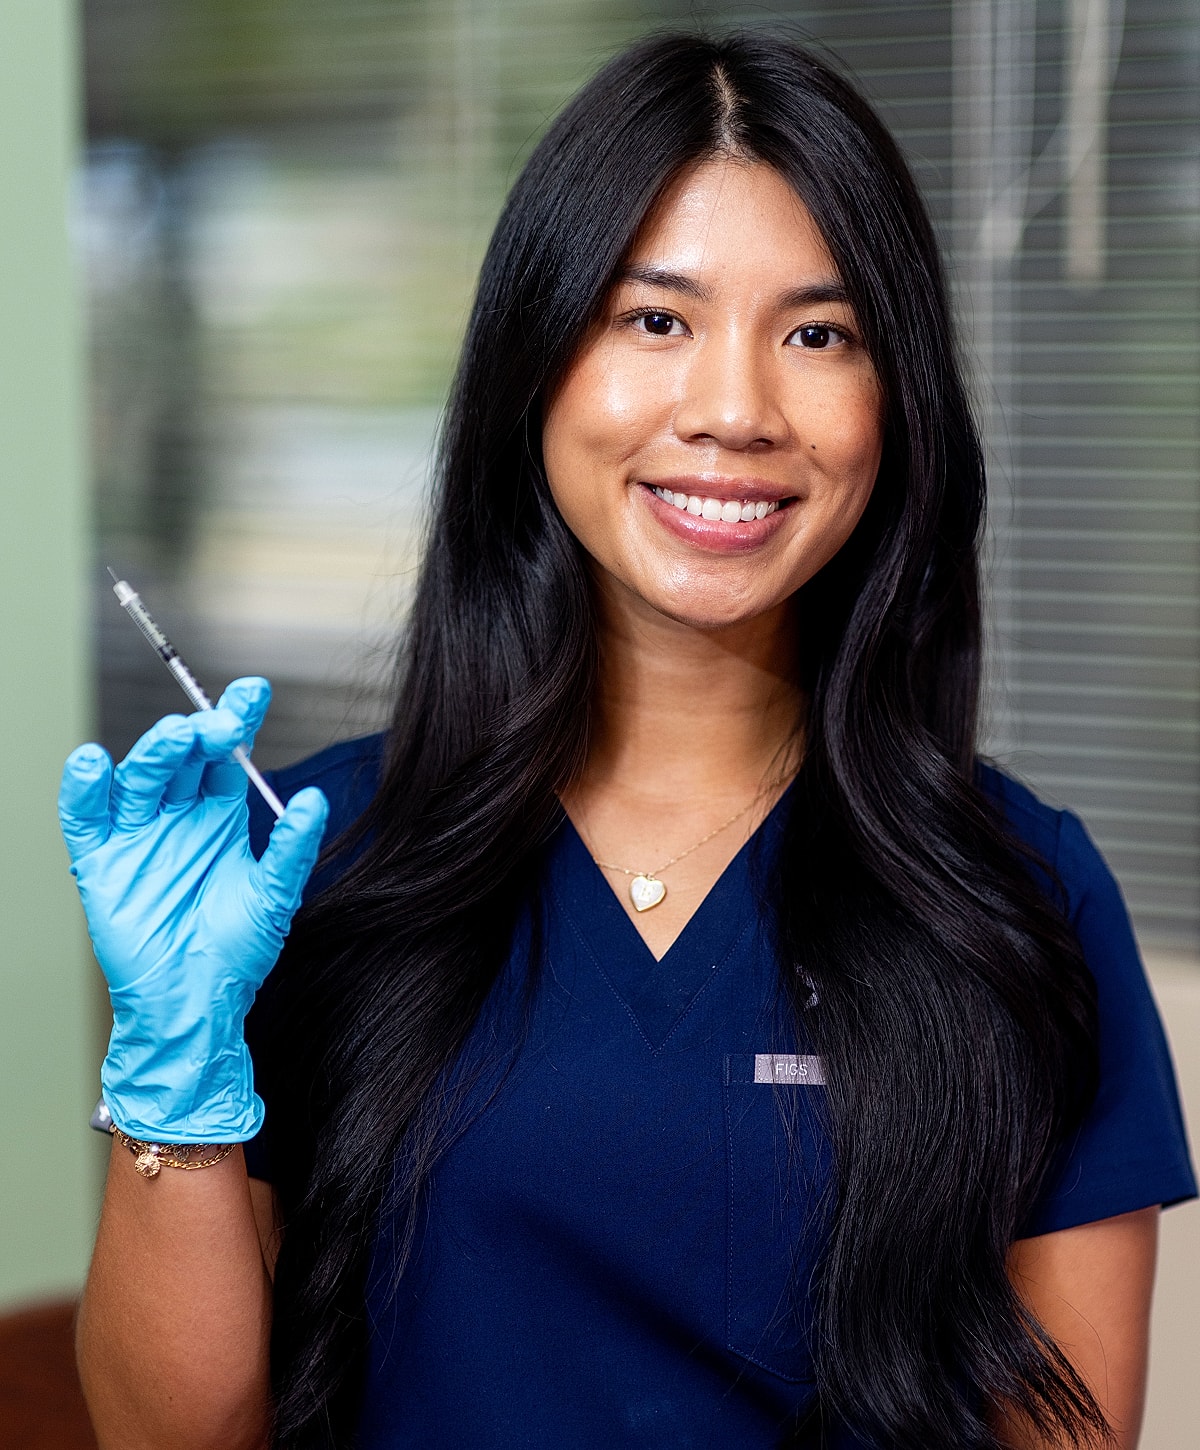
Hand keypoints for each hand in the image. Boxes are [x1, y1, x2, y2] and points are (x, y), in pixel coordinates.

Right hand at [58, 677, 327, 1142]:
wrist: (196, 1003)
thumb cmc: (237, 952)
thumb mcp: (275, 896)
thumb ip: (292, 848)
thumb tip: (316, 801)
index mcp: (217, 814)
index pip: (226, 754)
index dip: (237, 718)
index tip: (257, 690)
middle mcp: (176, 816)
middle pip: (182, 756)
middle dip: (199, 733)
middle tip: (219, 726)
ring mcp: (137, 836)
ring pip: (140, 777)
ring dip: (155, 752)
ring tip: (176, 737)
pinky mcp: (100, 862)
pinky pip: (85, 817)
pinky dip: (83, 788)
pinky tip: (94, 764)